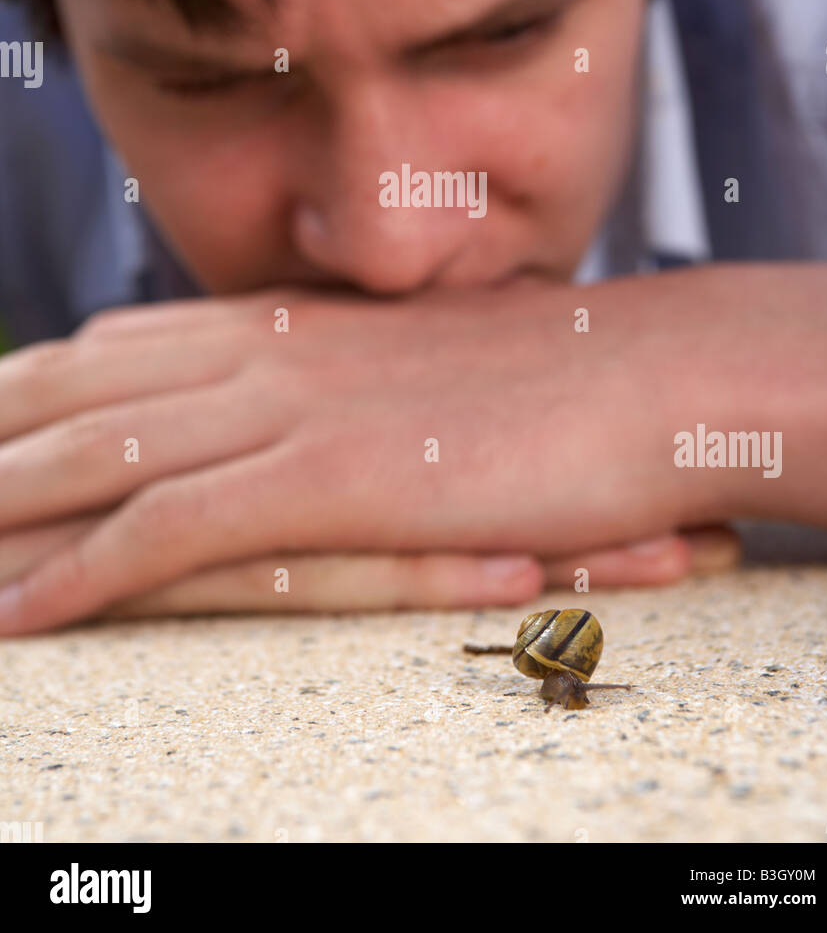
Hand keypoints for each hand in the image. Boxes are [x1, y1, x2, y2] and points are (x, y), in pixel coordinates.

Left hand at [0, 278, 740, 632]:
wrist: (650, 373)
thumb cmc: (555, 373)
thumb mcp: (425, 355)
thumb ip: (349, 366)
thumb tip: (312, 388)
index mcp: (291, 321)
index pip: (121, 344)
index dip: (36, 382)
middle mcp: (271, 349)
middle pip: (83, 391)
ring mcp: (293, 408)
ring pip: (101, 454)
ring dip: (4, 505)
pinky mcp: (329, 477)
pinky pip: (170, 530)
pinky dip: (82, 574)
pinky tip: (24, 615)